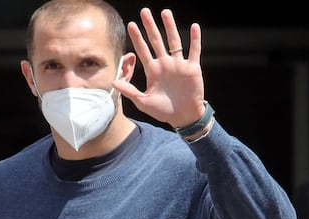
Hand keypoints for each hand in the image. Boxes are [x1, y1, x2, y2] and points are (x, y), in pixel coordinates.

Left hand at [115, 8, 206, 128]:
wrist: (182, 117)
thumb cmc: (162, 111)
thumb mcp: (142, 101)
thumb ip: (129, 90)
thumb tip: (113, 81)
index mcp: (153, 70)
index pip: (142, 50)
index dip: (137, 38)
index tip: (130, 25)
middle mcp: (165, 64)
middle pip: (156, 41)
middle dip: (150, 26)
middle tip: (144, 11)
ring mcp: (179, 65)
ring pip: (174, 41)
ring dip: (170, 27)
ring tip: (165, 12)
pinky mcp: (192, 68)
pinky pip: (194, 51)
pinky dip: (195, 39)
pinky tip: (194, 26)